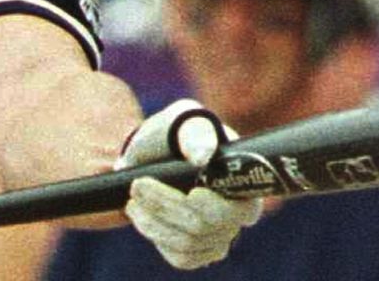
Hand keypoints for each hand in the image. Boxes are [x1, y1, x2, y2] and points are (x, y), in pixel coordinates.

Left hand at [116, 100, 261, 269]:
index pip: (244, 209)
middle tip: (139, 185)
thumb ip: (195, 135)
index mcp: (245, 181)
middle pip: (208, 226)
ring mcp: (220, 235)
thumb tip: (202, 156)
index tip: (192, 193)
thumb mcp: (185, 122)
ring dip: (155, 220)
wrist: (155, 152)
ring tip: (134, 198)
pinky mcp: (199, 250)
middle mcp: (239, 214)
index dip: (216, 206)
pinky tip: (141, 215)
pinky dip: (156, 235)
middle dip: (168, 206)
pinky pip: (181, 257)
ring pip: (190, 243)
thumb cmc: (177, 133)